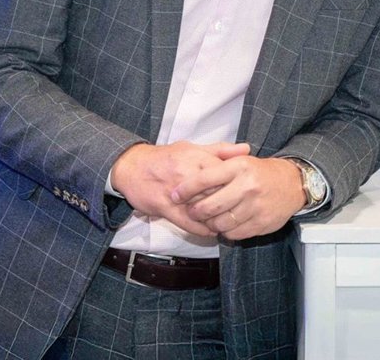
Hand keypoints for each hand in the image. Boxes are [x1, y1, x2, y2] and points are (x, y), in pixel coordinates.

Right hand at [110, 141, 250, 236]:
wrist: (132, 166)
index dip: (238, 185)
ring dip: (218, 219)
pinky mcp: (165, 208)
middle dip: (230, 204)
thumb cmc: (165, 158)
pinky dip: (202, 229)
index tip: (247, 193)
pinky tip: (210, 231)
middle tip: (241, 212)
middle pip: (218, 193)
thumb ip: (220, 150)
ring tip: (229, 224)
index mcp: (196, 158)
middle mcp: (187, 174)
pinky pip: (189, 223)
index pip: (226, 173)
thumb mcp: (192, 147)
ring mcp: (176, 192)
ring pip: (205, 210)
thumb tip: (247, 149)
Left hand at [171, 156, 305, 240]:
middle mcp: (247, 186)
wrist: (291, 183)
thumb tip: (187, 177)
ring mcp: (255, 206)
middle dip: (195, 211)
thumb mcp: (239, 160)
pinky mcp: (262, 223)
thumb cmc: (258, 172)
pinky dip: (226, 231)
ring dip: (210, 224)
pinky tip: (224, 225)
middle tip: (190, 212)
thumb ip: (214, 164)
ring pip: (221, 223)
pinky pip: (235, 233)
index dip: (185, 189)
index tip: (174, 194)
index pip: (204, 179)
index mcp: (238, 167)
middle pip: (210, 206)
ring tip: (207, 220)